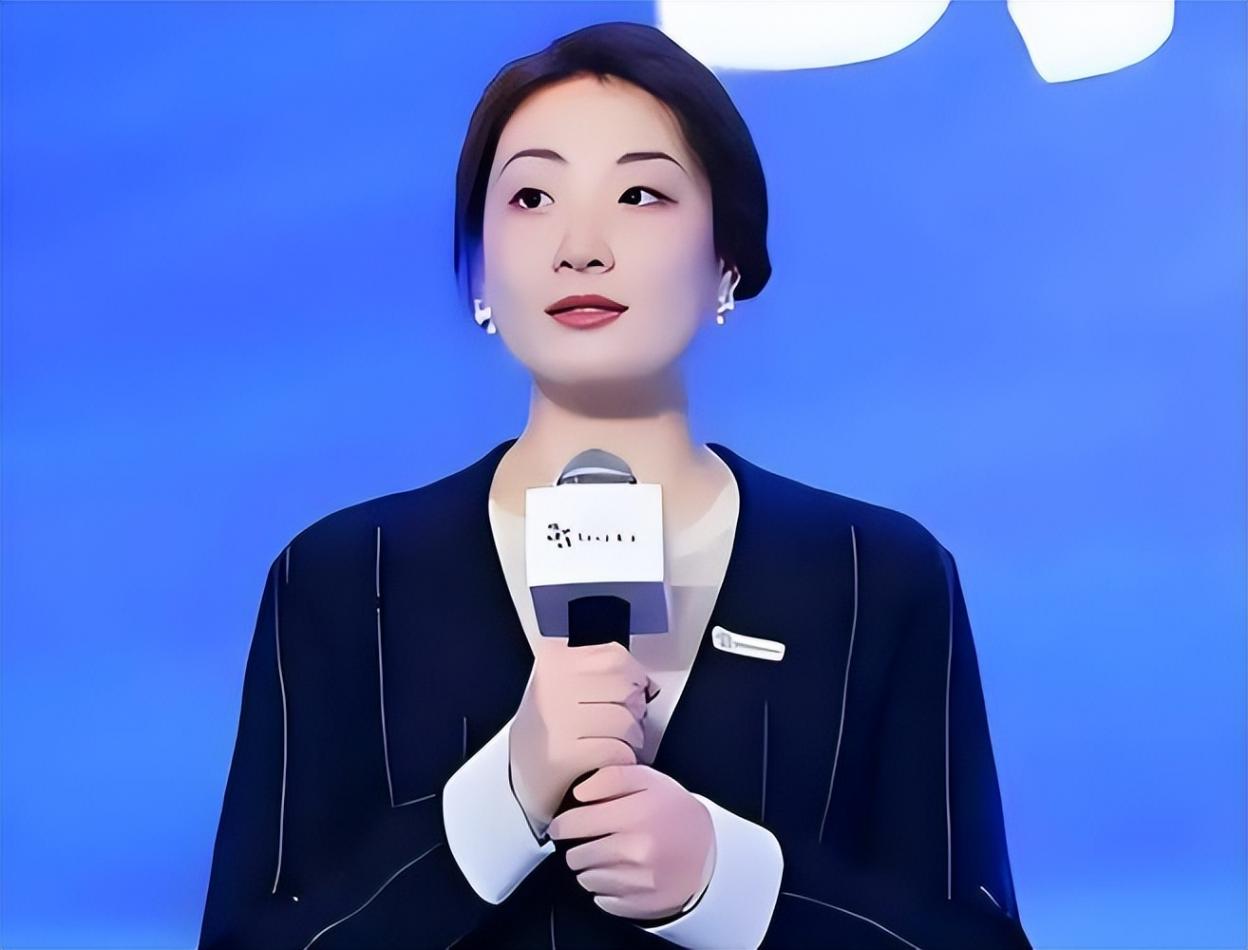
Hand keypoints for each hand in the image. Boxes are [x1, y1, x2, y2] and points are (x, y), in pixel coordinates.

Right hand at [510, 640, 658, 834]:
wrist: (517, 774)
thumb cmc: (551, 727)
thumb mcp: (565, 683)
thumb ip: (603, 672)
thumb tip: (648, 684)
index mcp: (553, 661)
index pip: (616, 658)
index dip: (634, 678)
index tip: (630, 692)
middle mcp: (552, 686)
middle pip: (626, 690)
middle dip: (635, 710)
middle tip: (624, 723)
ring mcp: (558, 720)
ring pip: (626, 722)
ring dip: (631, 738)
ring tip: (615, 743)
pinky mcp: (564, 755)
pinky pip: (618, 751)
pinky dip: (622, 758)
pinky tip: (607, 760)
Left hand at [547, 764, 716, 920]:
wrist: (709, 851)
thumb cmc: (673, 812)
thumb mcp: (649, 780)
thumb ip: (612, 777)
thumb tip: (579, 792)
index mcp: (636, 814)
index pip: (575, 823)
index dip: (562, 824)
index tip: (561, 825)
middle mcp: (637, 849)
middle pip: (577, 856)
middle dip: (577, 848)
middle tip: (591, 841)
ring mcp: (640, 881)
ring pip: (587, 879)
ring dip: (590, 868)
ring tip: (608, 856)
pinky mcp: (642, 904)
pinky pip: (603, 899)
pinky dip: (605, 888)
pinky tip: (620, 873)